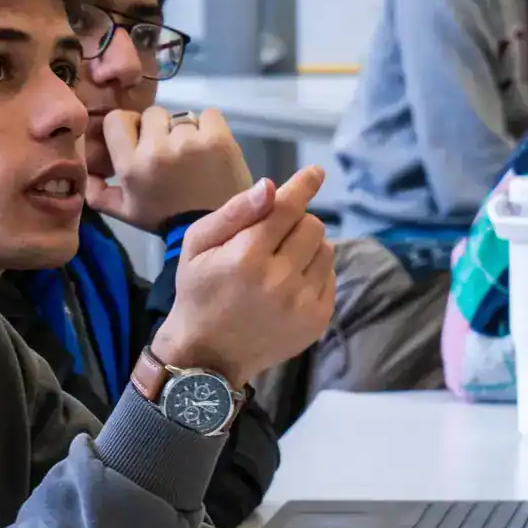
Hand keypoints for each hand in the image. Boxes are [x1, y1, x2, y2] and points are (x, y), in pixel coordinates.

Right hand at [84, 107, 252, 230]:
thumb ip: (98, 193)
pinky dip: (209, 127)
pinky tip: (210, 147)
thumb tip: (87, 170)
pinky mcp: (218, 138)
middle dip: (159, 129)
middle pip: (152, 114)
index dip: (128, 125)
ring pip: (181, 116)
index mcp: (131, 166)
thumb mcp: (125, 212)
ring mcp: (189, 142)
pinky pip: (209, 114)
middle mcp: (156, 149)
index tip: (139, 139)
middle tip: (170, 152)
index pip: (116, 118)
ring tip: (192, 155)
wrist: (214, 228)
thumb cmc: (166, 218)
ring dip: (185, 131)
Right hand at [150, 166, 335, 389]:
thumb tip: (271, 186)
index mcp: (246, 256)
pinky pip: (330, 277)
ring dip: (308, 246)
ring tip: (281, 259)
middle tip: (274, 234)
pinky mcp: (317, 320)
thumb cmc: (198, 292)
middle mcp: (279, 279)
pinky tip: (289, 282)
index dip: (304, 186)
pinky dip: (314, 272)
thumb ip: (234, 212)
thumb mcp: (197, 245)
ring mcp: (302, 303)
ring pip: (326, 249)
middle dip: (296, 221)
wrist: (207, 355)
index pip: (288, 208)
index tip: (316, 172)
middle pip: (312, 225)